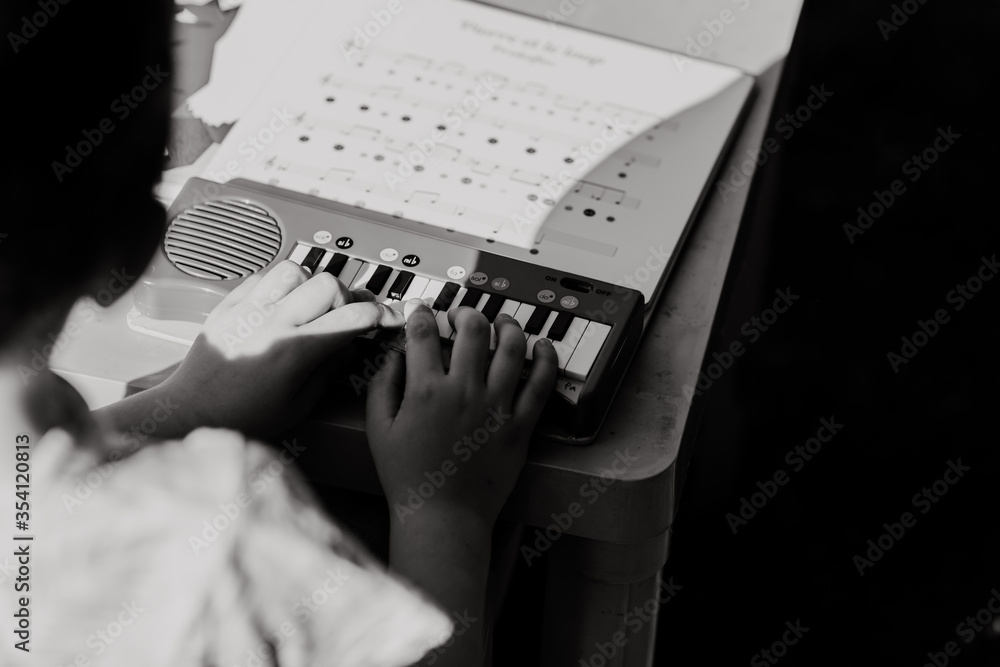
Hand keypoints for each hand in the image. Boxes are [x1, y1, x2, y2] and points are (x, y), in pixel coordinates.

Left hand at [156, 260, 404, 437]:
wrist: (191, 412)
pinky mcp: (228, 305)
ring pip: (295, 270)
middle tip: (341, 318)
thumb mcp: (298, 405)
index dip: (380, 316)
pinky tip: (280, 307)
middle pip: (329, 284)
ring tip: (308, 308)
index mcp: (294, 351)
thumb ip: (329, 370)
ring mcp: (247, 309)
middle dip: (345, 299)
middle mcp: (272, 322)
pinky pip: (262, 276)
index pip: (352, 317)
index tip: (388, 319)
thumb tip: (352, 345)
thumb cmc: (244, 417)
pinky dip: (279, 286)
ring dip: (310, 285)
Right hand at [366, 301, 557, 527]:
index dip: (421, 313)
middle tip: (461, 314)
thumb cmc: (407, 477)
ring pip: (510, 348)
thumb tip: (394, 354)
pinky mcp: (520, 427)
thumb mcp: (379, 429)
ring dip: (507, 325)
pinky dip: (545, 359)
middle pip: (472, 330)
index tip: (422, 311)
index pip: (423, 333)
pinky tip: (541, 347)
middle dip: (465, 312)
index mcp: (425, 391)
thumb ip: (382, 386)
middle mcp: (463, 392)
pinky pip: (540, 385)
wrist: (443, 517)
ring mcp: (495, 408)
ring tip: (502, 322)